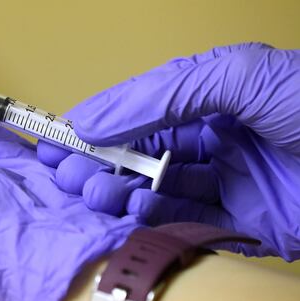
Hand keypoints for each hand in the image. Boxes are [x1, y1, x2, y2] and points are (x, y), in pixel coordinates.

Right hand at [38, 43, 299, 259]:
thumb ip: (159, 95)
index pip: (139, 111)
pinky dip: (153, 217)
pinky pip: (186, 221)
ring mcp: (226, 183)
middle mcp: (213, 139)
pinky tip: (133, 208)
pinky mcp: (241, 224)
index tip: (58, 135)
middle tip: (65, 171)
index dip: (97, 123)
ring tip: (91, 191)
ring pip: (155, 188)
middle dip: (100, 160)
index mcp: (210, 98)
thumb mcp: (233, 76)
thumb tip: (92, 119)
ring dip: (120, 190)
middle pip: (141, 153)